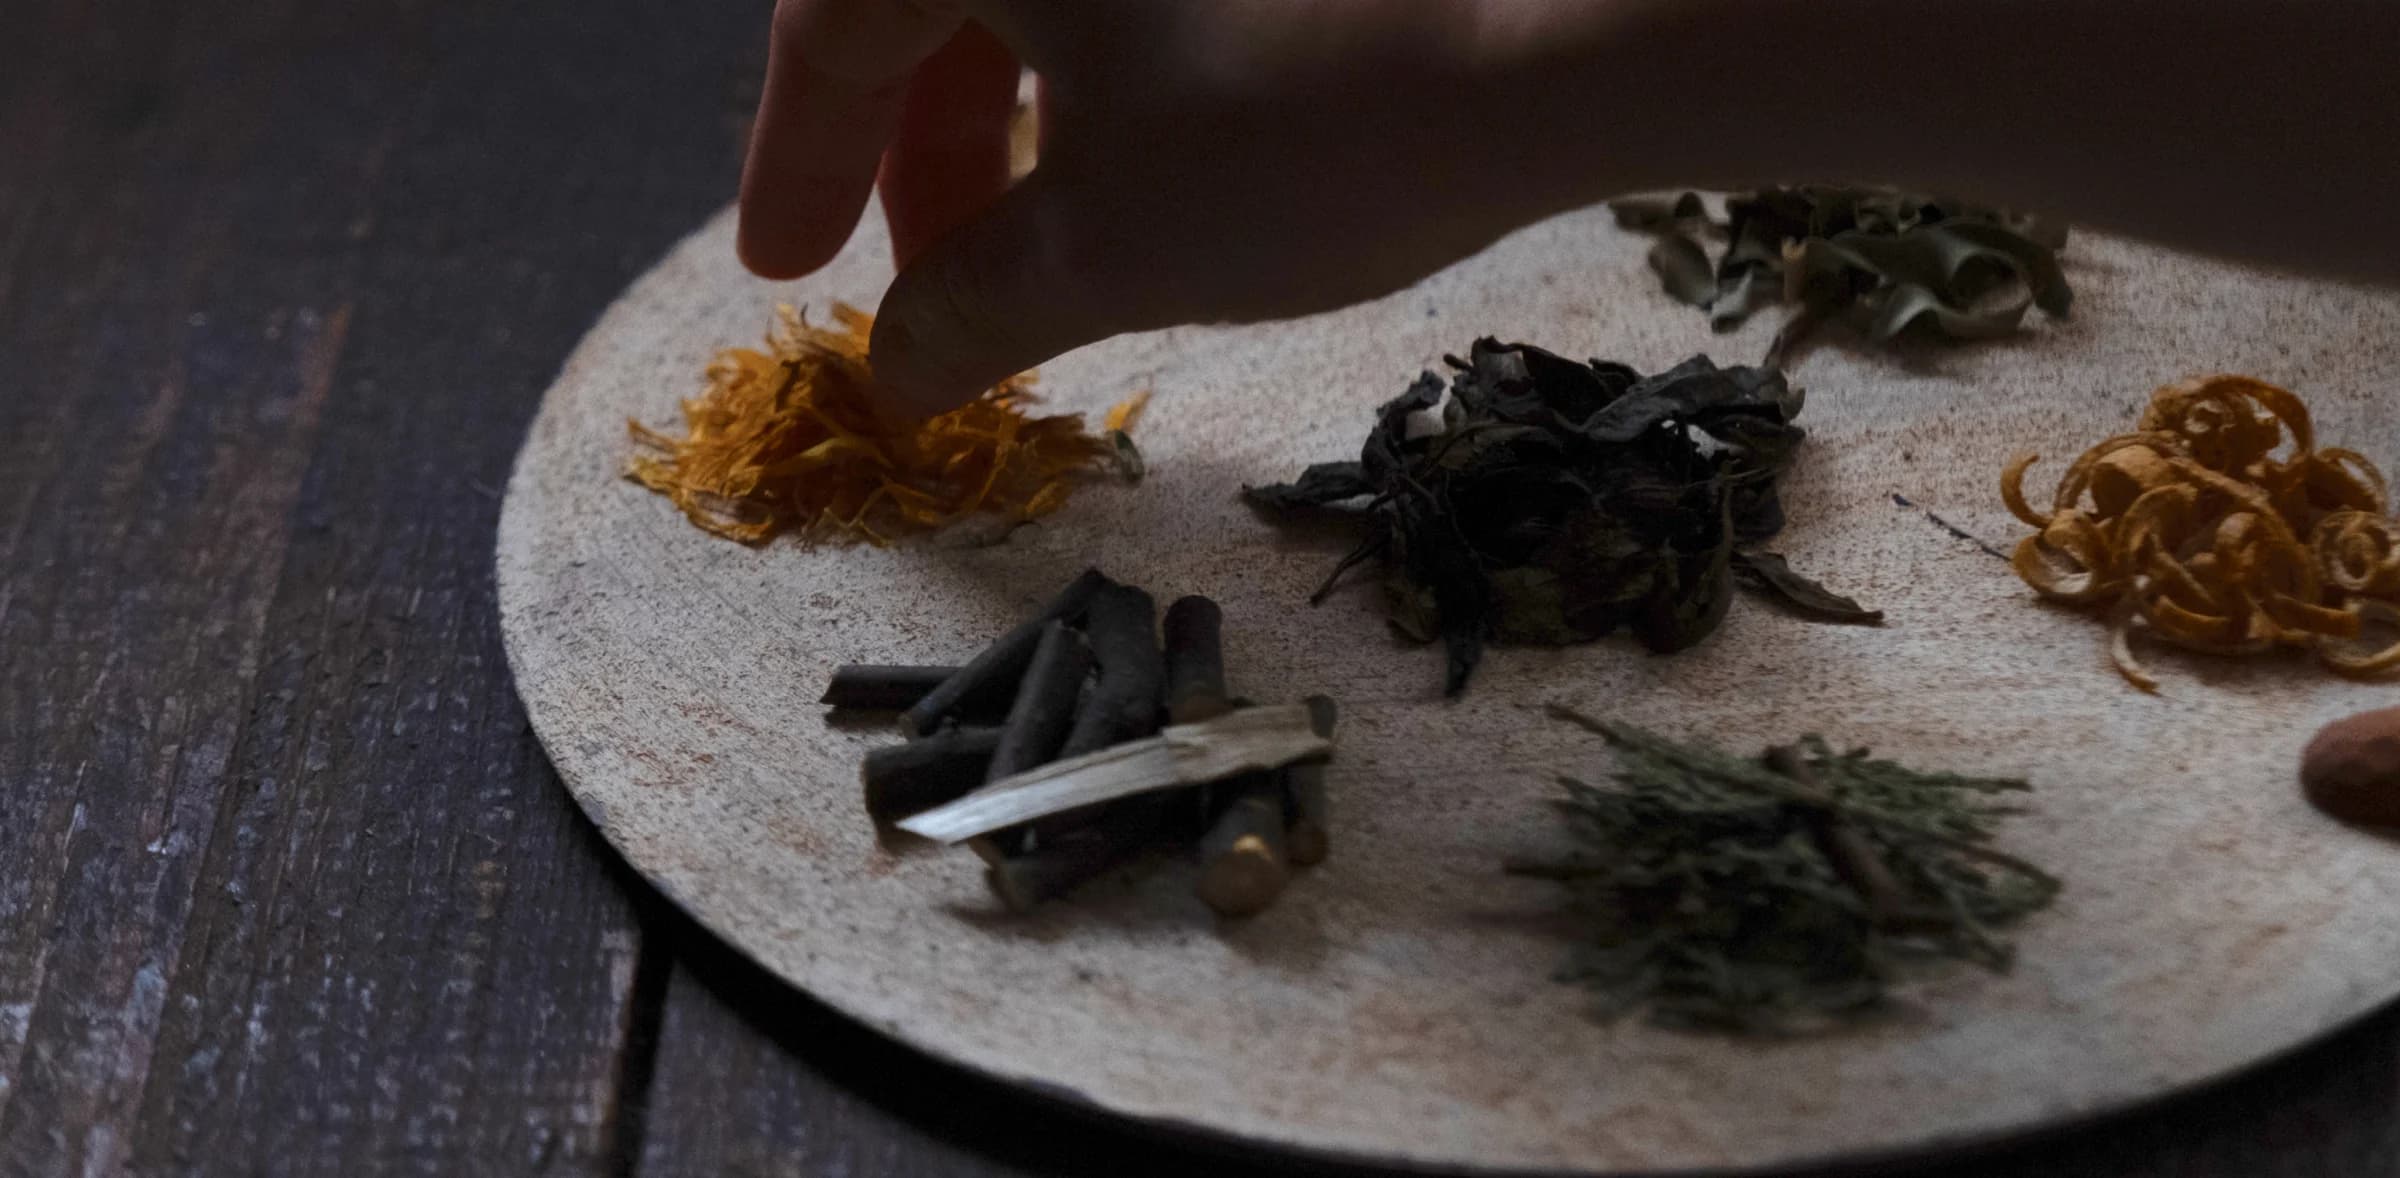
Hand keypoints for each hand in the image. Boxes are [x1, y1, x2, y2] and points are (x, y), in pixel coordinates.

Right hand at [736, 0, 1661, 417]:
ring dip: (1008, 127)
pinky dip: (1100, 80)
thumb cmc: (1313, 128)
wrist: (1563, 36)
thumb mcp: (1111, 245)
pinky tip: (1128, 173)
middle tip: (918, 291)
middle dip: (913, 157)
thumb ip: (971, 305)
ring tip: (1030, 260)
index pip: (831, 28)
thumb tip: (895, 370)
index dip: (799, 163)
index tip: (784, 271)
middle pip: (928, 3)